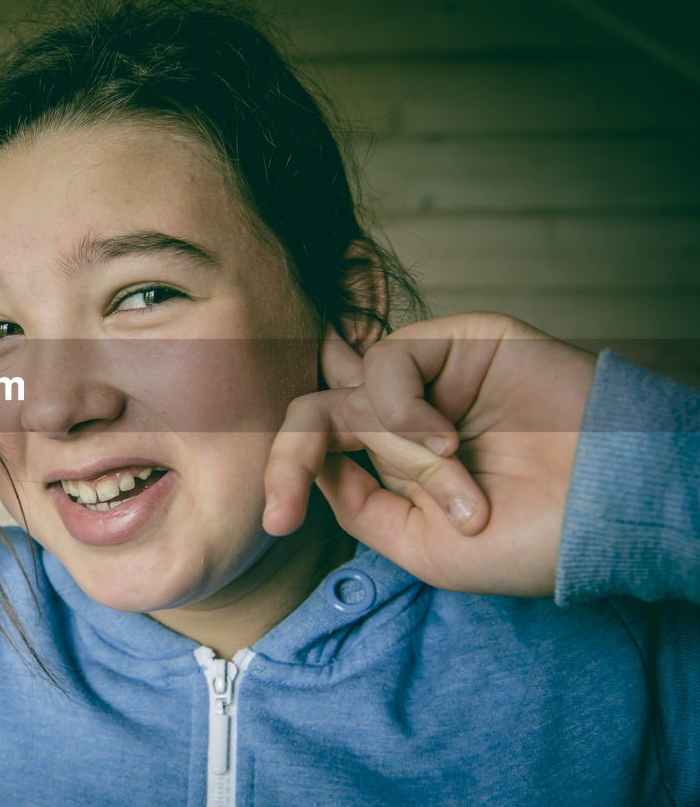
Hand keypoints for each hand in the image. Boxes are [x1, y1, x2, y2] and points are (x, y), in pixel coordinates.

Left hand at [262, 312, 596, 596]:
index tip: (277, 522)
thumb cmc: (532, 539)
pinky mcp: (459, 341)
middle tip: (286, 510)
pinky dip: (402, 409)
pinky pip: (388, 361)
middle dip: (293, 458)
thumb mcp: (422, 546)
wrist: (611, 512)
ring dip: (399, 453)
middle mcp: (407, 415)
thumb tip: (312, 464)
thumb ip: (358, 503)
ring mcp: (432, 377)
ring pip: (354, 395)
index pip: (316, 447)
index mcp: (397, 462)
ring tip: (461, 485)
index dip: (284, 472)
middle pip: (315, 411)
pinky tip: (449, 440)